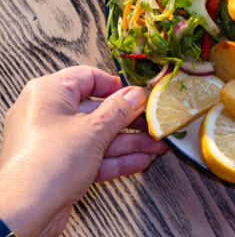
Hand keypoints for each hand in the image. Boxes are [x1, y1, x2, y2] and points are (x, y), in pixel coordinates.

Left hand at [0, 66, 167, 236]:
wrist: (22, 214)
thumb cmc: (46, 164)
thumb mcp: (94, 130)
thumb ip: (120, 110)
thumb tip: (136, 95)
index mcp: (49, 93)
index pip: (88, 77)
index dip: (117, 86)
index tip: (139, 95)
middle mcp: (48, 114)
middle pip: (97, 110)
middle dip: (129, 120)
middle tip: (152, 122)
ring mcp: (53, 142)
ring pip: (98, 136)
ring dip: (128, 142)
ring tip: (155, 146)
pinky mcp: (59, 166)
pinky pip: (92, 156)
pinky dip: (115, 159)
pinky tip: (139, 161)